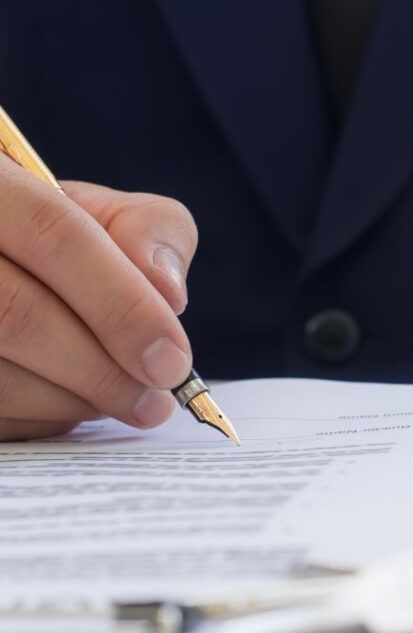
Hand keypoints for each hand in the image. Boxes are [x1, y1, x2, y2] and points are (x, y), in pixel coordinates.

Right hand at [0, 157, 196, 439]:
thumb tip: (168, 293)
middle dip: (104, 371)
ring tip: (117, 401)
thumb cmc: (48, 238)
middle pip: (18, 313)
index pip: (55, 234)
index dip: (124, 306)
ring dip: (71, 402)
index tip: (173, 362)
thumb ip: (150, 234)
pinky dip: (36, 419)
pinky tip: (63, 405)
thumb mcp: (102, 213)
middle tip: (156, 403)